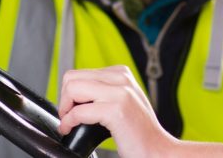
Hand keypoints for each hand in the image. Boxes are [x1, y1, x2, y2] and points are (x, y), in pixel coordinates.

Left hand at [57, 67, 178, 157]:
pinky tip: (71, 129)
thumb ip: (102, 92)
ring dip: (65, 109)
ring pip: (72, 89)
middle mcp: (121, 79)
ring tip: (69, 122)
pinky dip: (69, 122)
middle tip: (68, 116)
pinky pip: (78, 111)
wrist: (158, 150)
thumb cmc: (139, 133)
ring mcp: (119, 93)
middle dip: (64, 99)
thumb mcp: (122, 102)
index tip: (71, 109)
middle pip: (72, 78)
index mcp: (121, 74)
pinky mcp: (116, 110)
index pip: (79, 73)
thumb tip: (73, 94)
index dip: (69, 93)